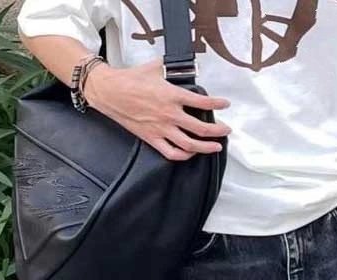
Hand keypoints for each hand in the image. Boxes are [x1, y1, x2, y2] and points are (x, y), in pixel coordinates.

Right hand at [84, 60, 230, 161]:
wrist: (109, 91)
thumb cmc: (130, 79)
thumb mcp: (154, 67)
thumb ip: (170, 68)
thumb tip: (181, 65)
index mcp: (172, 95)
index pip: (202, 102)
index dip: (217, 104)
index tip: (225, 104)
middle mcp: (169, 114)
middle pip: (201, 128)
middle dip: (218, 131)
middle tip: (226, 130)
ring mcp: (161, 128)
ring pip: (190, 144)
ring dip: (206, 148)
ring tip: (216, 146)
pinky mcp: (152, 138)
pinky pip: (172, 153)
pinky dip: (184, 156)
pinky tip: (191, 153)